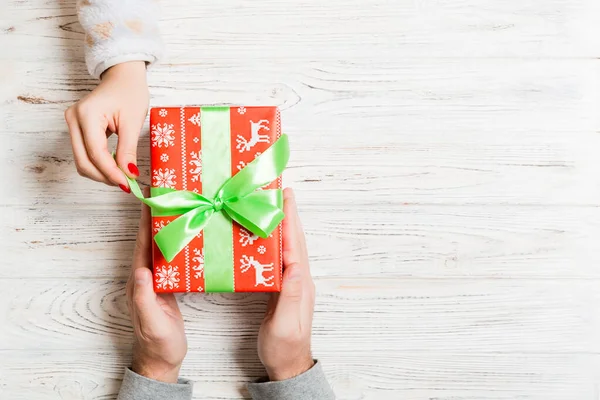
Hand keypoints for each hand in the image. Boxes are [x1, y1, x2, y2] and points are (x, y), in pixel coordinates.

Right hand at [65, 61, 148, 190]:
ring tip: (122, 177)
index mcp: (87, 115)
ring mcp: (72, 124)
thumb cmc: (130, 92)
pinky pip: (84, 154)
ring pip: (82, 160)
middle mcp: (73, 119)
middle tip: (126, 185)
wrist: (123, 77)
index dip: (111, 173)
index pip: (96, 153)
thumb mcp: (133, 122)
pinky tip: (115, 167)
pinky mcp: (77, 128)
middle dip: (104, 176)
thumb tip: (128, 174)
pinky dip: (99, 164)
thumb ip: (127, 150)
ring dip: (101, 173)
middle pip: (83, 161)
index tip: (127, 185)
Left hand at [126, 199, 186, 382]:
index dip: (144, 220)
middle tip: (167, 193)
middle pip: (149, 239)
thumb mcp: (152, 322)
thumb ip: (144, 297)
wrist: (162, 361)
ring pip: (161, 245)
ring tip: (179, 205)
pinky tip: (187, 233)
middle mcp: (145, 276)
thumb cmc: (158, 344)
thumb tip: (141, 270)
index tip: (150, 198)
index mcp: (139, 281)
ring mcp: (157, 280)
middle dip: (155, 215)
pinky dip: (177, 241)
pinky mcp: (168, 285)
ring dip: (167, 225)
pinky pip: (172, 257)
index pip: (141, 244)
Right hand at [258, 188, 315, 380]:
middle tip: (282, 192)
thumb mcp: (285, 323)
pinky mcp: (282, 289)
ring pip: (287, 247)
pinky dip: (274, 242)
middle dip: (289, 215)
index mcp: (300, 284)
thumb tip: (296, 267)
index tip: (286, 198)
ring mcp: (291, 283)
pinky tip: (264, 237)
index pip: (295, 246)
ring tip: (273, 206)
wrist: (287, 364)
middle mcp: (299, 279)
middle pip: (294, 240)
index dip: (290, 221)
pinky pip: (279, 258)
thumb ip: (291, 296)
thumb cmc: (285, 347)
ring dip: (283, 225)